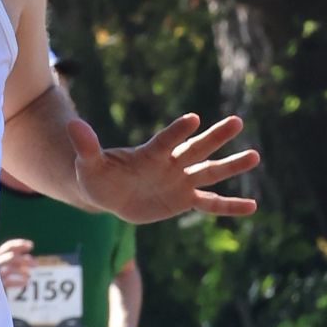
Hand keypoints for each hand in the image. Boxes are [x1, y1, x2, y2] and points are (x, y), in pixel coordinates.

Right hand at [0, 237, 34, 281]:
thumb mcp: (2, 267)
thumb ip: (13, 262)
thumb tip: (29, 259)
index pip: (8, 247)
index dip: (20, 244)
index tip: (31, 245)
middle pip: (11, 257)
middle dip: (25, 260)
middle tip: (36, 265)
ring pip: (10, 269)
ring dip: (22, 271)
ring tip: (29, 275)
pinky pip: (8, 282)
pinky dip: (18, 282)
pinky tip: (25, 283)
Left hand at [67, 112, 257, 222]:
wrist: (108, 194)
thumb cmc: (97, 175)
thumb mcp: (88, 165)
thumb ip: (86, 146)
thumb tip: (71, 124)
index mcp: (150, 153)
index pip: (166, 140)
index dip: (177, 131)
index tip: (193, 119)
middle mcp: (170, 163)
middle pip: (196, 149)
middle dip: (215, 138)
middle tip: (236, 122)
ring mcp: (180, 181)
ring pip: (209, 172)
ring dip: (231, 166)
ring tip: (255, 156)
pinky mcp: (183, 200)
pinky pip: (210, 204)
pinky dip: (229, 206)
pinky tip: (252, 207)